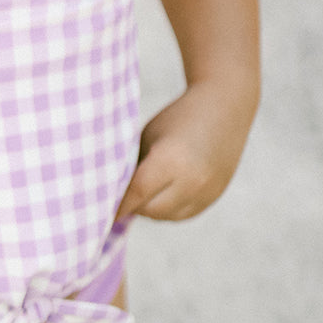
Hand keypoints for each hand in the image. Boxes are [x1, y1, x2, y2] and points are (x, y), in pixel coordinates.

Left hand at [114, 83, 248, 222]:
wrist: (224, 106)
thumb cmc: (177, 117)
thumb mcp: (148, 136)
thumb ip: (135, 167)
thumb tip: (113, 193)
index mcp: (171, 160)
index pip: (136, 193)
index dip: (117, 204)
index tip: (98, 209)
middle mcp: (192, 181)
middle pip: (150, 210)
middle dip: (132, 206)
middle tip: (116, 197)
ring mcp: (206, 192)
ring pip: (166, 216)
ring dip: (150, 209)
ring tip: (139, 192)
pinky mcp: (214, 197)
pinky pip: (182, 214)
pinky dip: (167, 209)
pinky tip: (159, 192)